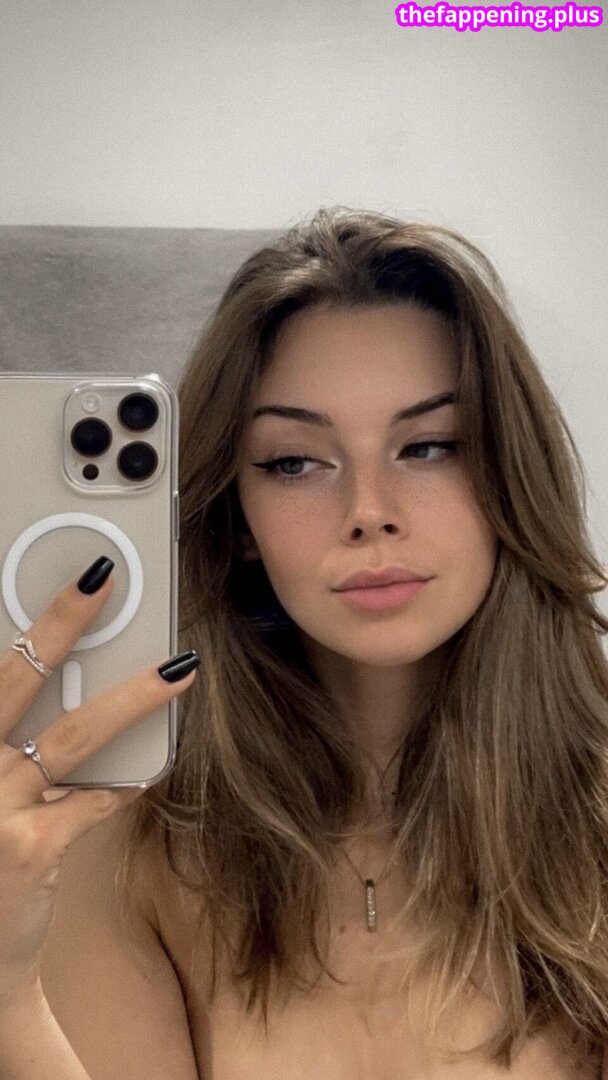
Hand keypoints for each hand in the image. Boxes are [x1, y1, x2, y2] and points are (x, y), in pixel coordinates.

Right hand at [0, 558, 199, 1014]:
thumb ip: (11, 741)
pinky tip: (146, 771)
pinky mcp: (31, 846)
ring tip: (178, 668)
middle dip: (59, 620)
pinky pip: (95, 800)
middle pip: (16, 677)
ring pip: (74, 734)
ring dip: (132, 697)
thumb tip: (65, 681)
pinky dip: (124, 784)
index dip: (24, 620)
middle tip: (102, 576)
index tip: (61, 580)